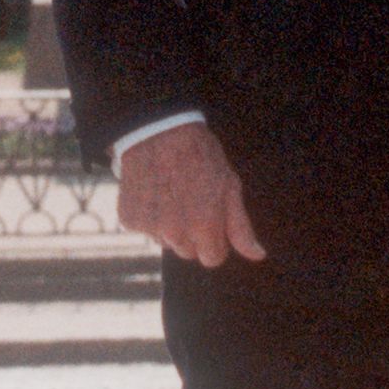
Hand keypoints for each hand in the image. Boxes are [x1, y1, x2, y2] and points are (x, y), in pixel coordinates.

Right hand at [114, 123, 264, 265]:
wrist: (159, 129)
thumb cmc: (200, 154)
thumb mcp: (228, 184)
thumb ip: (241, 225)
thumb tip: (258, 255)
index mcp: (204, 225)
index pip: (213, 259)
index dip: (215, 239)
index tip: (212, 218)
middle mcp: (175, 233)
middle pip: (188, 252)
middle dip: (192, 234)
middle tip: (191, 199)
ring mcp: (150, 228)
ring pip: (166, 242)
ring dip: (170, 226)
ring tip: (172, 191)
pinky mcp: (129, 220)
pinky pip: (145, 230)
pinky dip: (149, 216)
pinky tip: (153, 191)